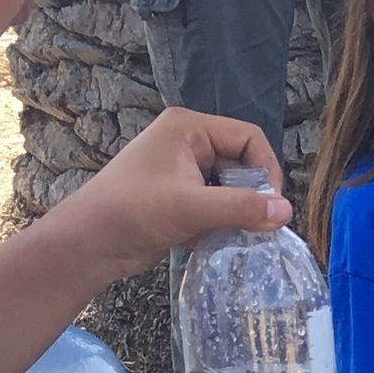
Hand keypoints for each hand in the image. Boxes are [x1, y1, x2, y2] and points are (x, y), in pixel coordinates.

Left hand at [39, 107, 289, 285]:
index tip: (269, 204)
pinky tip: (202, 238)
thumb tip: (287, 212)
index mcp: (188, 128)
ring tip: (223, 232)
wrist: (86, 245)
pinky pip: (214, 202)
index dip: (265, 169)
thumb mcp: (191, 208)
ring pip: (229, 186)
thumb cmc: (132, 214)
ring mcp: (181, 168)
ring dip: (232, 211)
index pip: (248, 137)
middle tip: (250, 223)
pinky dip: (216, 221)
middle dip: (247, 194)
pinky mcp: (178, 194)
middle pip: (241, 162)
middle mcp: (187, 141)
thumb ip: (241, 208)